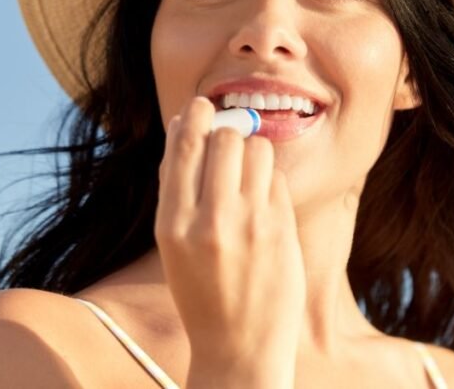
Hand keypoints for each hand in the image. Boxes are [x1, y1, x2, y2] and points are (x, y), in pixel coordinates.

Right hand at [155, 97, 304, 384]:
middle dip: (229, 133)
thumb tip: (187, 126)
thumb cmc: (202, 290)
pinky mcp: (281, 230)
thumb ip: (178, 189)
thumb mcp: (173, 244)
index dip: (194, 117)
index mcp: (172, 224)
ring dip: (254, 154)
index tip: (201, 105)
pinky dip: (270, 183)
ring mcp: (249, 225)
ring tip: (248, 178)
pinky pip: (277, 180)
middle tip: (230, 141)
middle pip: (226, 138)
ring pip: (258, 151)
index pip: (184, 146)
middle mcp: (209, 221)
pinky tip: (263, 207)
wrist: (238, 349)